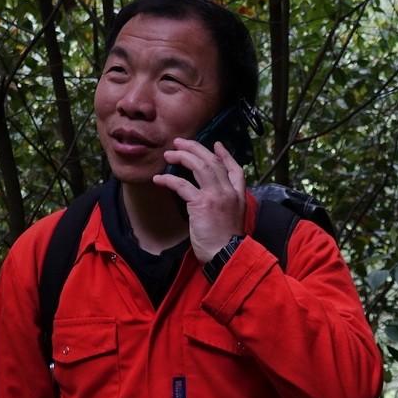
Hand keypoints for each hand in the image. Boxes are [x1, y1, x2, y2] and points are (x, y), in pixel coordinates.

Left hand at [150, 139, 245, 262]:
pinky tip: (159, 179)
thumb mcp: (234, 219)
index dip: (225, 155)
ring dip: (182, 157)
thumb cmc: (226, 243)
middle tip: (180, 143)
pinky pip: (182, 185)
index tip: (216, 145)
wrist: (226, 254)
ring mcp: (216, 196)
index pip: (235, 169)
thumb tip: (212, 197)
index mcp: (238, 196)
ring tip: (168, 154)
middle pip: (212, 162)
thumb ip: (226, 204)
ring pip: (199, 166)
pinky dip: (169, 180)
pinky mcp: (202, 203)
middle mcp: (229, 192)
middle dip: (195, 148)